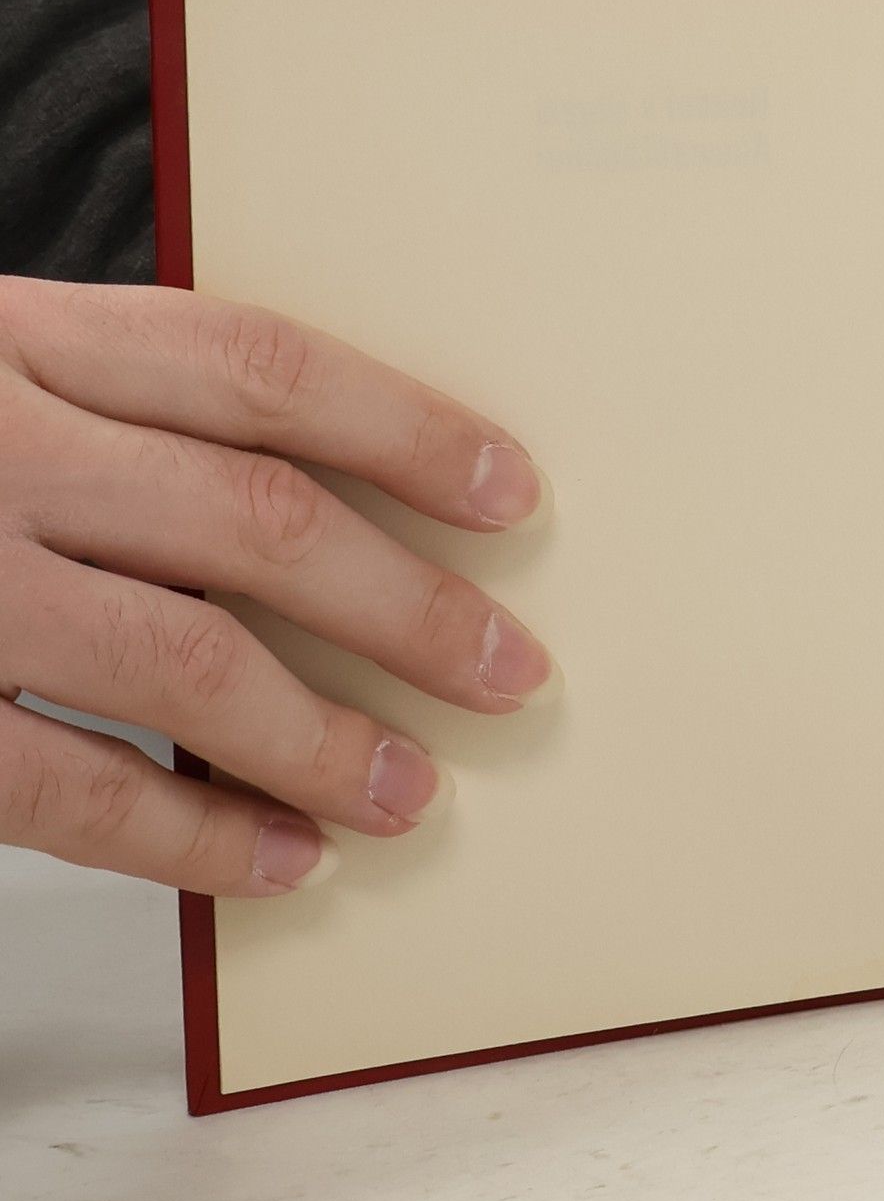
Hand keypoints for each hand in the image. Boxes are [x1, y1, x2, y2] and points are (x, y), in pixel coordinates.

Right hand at [0, 282, 555, 892]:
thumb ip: (105, 407)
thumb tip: (322, 498)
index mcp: (12, 338)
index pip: (258, 365)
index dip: (407, 427)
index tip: (515, 491)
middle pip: (258, 520)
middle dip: (410, 605)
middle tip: (511, 671)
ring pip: (179, 658)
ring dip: (319, 737)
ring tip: (412, 790)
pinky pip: (63, 788)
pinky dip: (188, 836)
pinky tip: (276, 862)